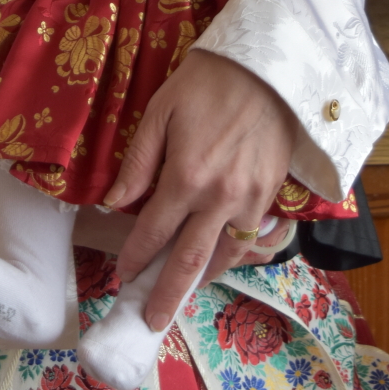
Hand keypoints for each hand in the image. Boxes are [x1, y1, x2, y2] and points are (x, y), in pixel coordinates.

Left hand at [102, 51, 297, 331]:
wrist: (269, 68)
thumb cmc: (207, 82)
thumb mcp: (162, 110)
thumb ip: (138, 161)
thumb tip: (116, 203)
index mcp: (186, 176)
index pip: (154, 230)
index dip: (135, 255)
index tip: (122, 274)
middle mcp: (219, 199)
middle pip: (189, 260)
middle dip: (167, 293)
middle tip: (151, 321)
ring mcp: (251, 201)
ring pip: (225, 256)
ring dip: (202, 280)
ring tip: (184, 294)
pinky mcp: (273, 196)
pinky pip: (252, 239)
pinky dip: (236, 257)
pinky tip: (222, 261)